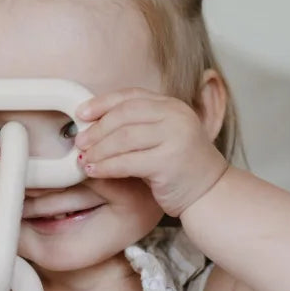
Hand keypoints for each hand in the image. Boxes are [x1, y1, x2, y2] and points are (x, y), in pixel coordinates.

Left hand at [74, 85, 228, 218]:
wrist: (210, 195)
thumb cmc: (180, 169)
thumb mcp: (162, 138)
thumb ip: (138, 126)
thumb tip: (94, 125)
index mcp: (172, 106)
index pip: (131, 96)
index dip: (102, 103)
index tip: (81, 113)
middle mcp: (176, 116)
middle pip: (124, 115)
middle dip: (97, 129)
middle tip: (79, 141)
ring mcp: (175, 138)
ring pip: (123, 138)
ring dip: (98, 149)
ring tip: (83, 158)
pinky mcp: (169, 162)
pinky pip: (127, 162)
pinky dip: (106, 166)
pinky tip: (93, 171)